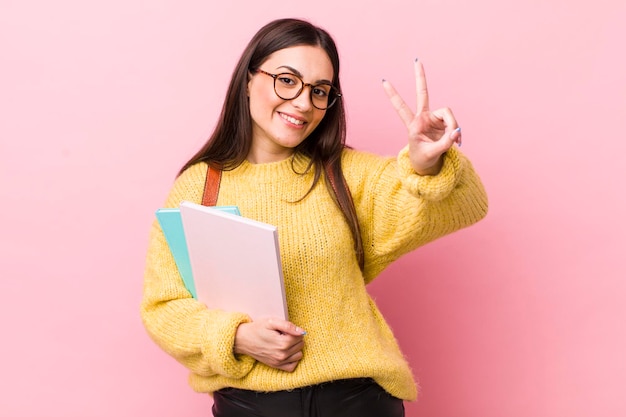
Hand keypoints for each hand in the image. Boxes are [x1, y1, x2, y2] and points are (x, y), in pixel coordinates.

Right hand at [233, 318, 305, 371]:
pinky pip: (292, 366)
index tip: (284, 329)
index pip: (300, 336)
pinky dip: (292, 359)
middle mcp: (282, 354)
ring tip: (284, 342)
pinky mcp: (276, 366)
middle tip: (283, 335)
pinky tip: (286, 352)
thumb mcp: (271, 322)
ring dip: (295, 348)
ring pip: (299, 355)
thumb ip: (288, 326)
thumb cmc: (257, 329)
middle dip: (295, 338)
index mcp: (282, 343)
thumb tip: (302, 332)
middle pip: (300, 345)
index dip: (294, 330)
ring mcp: (279, 362)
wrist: (243, 340)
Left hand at [383, 59, 461, 175]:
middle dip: (420, 77)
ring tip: (456, 141)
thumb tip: (457, 130)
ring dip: (454, 127)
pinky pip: (454, 124)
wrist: (428, 165)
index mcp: (413, 125)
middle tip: (417, 60)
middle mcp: (423, 118)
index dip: (393, 95)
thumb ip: (445, 143)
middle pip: (422, 93)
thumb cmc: (424, 159)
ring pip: (448, 115)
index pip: (401, 107)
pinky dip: (457, 133)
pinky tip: (458, 141)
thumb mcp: (433, 153)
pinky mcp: (444, 123)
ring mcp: (434, 119)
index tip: (383, 81)